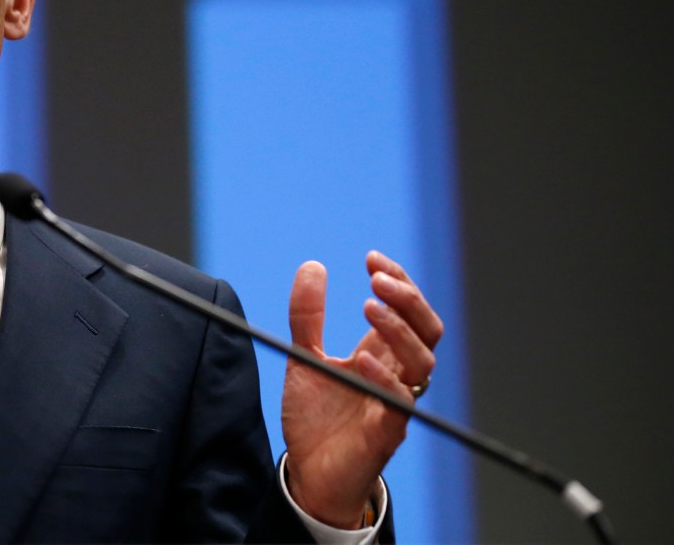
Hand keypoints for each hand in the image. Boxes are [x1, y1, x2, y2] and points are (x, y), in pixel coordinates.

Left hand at [281, 251, 441, 528]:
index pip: (407, 309)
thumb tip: (313, 265)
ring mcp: (394, 401)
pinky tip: (361, 358)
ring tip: (369, 305)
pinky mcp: (386, 431)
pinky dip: (384, 377)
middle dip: (408, 298)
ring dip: (400, 329)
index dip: (398, 281)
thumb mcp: (304, 356)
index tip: (371, 258)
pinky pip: (400, 402)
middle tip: (377, 277)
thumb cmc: (316, 417)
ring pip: (423, 361)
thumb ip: (307, 316)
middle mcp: (394, 373)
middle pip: (427, 329)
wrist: (308, 472)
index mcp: (380, 353)